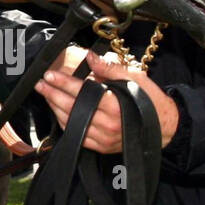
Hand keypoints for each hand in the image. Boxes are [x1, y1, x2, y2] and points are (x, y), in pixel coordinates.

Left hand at [36, 51, 179, 151]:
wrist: (163, 127)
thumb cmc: (149, 100)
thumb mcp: (135, 78)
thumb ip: (110, 68)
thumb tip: (91, 57)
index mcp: (115, 105)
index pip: (81, 92)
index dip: (63, 83)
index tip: (50, 75)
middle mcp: (107, 124)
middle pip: (72, 107)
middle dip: (53, 94)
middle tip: (41, 83)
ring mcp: (103, 138)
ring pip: (71, 122)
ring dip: (55, 108)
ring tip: (47, 94)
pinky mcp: (101, 147)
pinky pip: (76, 135)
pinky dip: (65, 122)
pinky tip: (59, 111)